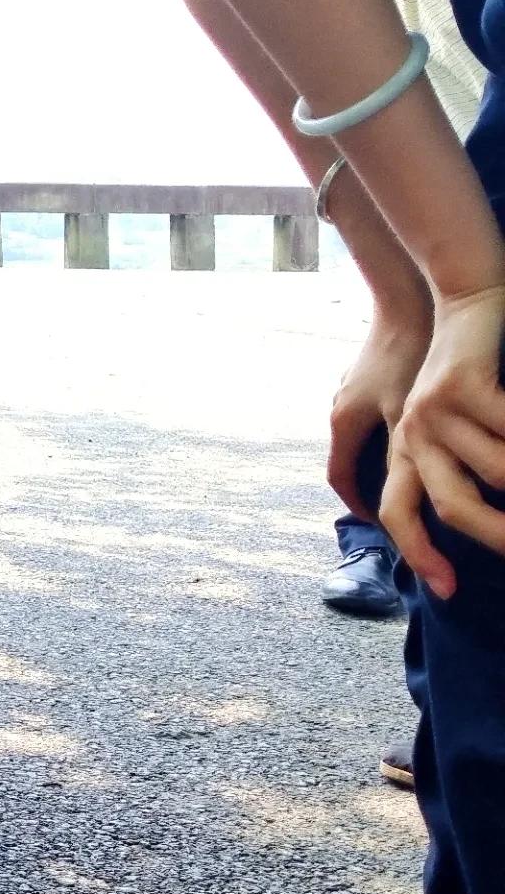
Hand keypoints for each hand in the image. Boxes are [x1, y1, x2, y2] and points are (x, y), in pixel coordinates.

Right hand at [329, 307, 426, 519]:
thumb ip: (401, 459)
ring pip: (364, 437)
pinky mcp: (367, 376)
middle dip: (374, 484)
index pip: (343, 480)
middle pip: (352, 459)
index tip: (386, 526)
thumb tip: (409, 502)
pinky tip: (418, 428)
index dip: (362, 508)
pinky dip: (389, 433)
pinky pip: (373, 415)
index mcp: (343, 424)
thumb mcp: (407, 417)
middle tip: (407, 500)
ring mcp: (351, 390)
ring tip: (415, 468)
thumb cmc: (409, 358)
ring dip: (382, 458)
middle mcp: (339, 409)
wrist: (405, 302)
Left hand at [383, 286, 504, 598]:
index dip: (418, 555)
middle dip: (498, 536)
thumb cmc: (475, 372)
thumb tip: (487, 510)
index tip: (445, 592)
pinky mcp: (464, 383)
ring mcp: (435, 407)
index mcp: (407, 447)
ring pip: (498, 473)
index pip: (399, 513)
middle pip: (452, 506)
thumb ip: (465, 468)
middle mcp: (411, 432)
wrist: (469, 301)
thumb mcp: (458, 423)